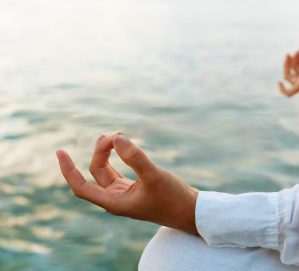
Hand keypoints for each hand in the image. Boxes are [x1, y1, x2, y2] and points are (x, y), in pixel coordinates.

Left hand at [56, 133, 198, 234]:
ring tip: (114, 135)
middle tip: (116, 134)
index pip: (81, 187)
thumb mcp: (154, 176)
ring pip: (106, 171)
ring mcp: (125, 193)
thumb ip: (135, 157)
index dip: (68, 170)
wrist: (190, 210)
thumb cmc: (173, 198)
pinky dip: (117, 157)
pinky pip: (117, 171)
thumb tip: (116, 139)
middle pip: (96, 172)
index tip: (60, 151)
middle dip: (101, 151)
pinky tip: (120, 146)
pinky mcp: (134, 188)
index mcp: (115, 202)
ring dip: (107, 153)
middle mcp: (116, 199)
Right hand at [278, 47, 298, 96]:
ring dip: (286, 65)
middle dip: (292, 59)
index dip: (298, 56)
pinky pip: (288, 92)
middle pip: (292, 69)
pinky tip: (279, 83)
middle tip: (291, 52)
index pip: (298, 66)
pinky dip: (282, 89)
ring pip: (288, 76)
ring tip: (288, 55)